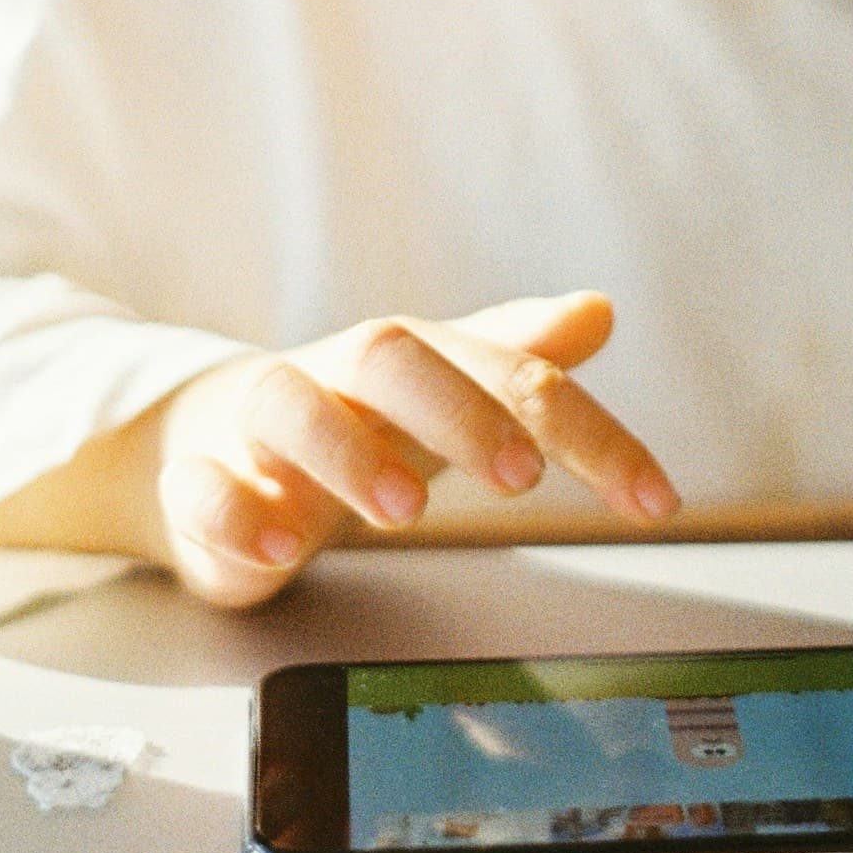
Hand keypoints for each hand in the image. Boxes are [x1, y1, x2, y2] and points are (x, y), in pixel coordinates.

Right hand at [152, 291, 677, 605]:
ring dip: (347, 452)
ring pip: (287, 404)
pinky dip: (235, 509)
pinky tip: (279, 544)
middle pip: (388, 356)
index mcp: (408, 359)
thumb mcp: (440, 390)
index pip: (506, 371)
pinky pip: (201, 483)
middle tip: (521, 477)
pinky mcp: (198, 483)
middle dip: (459, 412)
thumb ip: (516, 358)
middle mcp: (334, 378)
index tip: (654, 500)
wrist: (208, 444)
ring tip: (403, 511)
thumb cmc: (349, 418)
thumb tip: (598, 308)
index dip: (588, 432)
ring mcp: (258, 428)